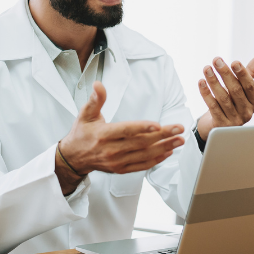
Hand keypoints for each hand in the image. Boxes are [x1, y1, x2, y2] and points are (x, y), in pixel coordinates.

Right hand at [55, 81, 184, 194]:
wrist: (74, 157)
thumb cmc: (82, 133)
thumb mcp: (85, 114)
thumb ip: (96, 100)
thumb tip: (98, 85)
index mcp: (103, 135)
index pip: (126, 131)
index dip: (142, 128)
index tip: (158, 125)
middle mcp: (111, 150)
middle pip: (141, 142)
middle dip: (163, 135)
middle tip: (179, 128)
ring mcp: (117, 162)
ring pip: (145, 155)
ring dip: (165, 147)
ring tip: (180, 140)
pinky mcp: (121, 169)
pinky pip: (142, 165)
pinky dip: (157, 159)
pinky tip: (168, 152)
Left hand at [195, 52, 253, 140]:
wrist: (219, 123)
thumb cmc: (233, 101)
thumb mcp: (242, 87)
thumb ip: (251, 71)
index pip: (249, 86)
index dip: (242, 74)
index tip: (234, 62)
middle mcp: (246, 112)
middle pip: (236, 91)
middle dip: (225, 74)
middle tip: (216, 60)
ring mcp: (234, 120)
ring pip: (223, 98)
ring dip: (214, 81)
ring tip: (206, 68)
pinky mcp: (221, 125)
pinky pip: (213, 107)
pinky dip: (206, 94)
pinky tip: (201, 82)